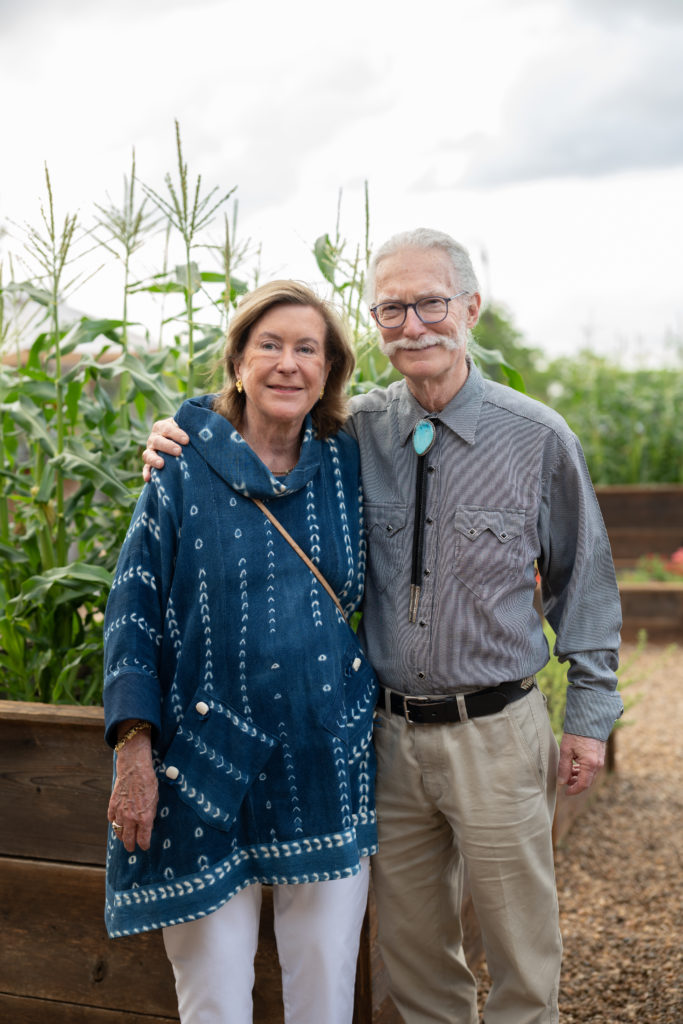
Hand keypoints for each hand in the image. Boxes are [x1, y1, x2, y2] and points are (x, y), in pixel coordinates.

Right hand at [108, 730, 158, 851]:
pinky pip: (112, 819)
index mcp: (144, 818)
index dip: (144, 845)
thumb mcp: (155, 800)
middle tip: (131, 848)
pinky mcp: (112, 805)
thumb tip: (148, 824)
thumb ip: (150, 814)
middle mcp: (131, 818)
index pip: (143, 839)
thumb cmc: (148, 782)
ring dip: (121, 836)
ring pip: (118, 831)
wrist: (134, 769)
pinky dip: (114, 823)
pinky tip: (117, 824)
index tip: (144, 847)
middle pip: (129, 839)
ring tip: (123, 839)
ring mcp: (120, 813)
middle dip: (130, 845)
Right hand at [142, 417, 188, 481]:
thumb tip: (201, 429)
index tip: (187, 440)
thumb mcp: (187, 427)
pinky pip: (146, 468)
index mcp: (162, 427)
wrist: (181, 444)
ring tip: (161, 464)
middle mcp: (154, 439)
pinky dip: (146, 473)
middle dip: (167, 446)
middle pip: (157, 441)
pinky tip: (148, 478)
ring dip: (154, 459)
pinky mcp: (150, 464)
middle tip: (179, 451)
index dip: (176, 434)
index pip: (166, 428)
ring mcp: (151, 451)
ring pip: (148, 454)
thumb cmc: (186, 433)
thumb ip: (191, 427)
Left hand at [557, 733, 605, 795]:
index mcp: (590, 764)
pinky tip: (574, 766)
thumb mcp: (566, 751)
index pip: (583, 784)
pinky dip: (583, 771)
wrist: (589, 720)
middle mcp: (598, 764)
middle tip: (564, 781)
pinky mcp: (599, 756)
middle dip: (575, 784)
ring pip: (589, 775)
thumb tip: (561, 782)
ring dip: (578, 777)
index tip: (566, 792)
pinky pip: (592, 769)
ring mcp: (600, 760)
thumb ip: (564, 768)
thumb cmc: (576, 734)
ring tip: (567, 773)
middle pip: (587, 781)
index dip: (574, 790)